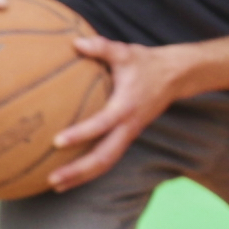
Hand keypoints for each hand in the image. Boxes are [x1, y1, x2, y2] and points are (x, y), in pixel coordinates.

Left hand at [42, 37, 188, 188]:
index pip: (102, 123)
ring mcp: (128, 134)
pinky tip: (70, 176)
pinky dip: (89, 171)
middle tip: (53, 180)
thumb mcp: (125, 51)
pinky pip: (108, 158)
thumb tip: (75, 43)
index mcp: (127, 106)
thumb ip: (101, 47)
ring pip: (106, 163)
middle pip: (105, 157)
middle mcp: (128, 126)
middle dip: (78, 171)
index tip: (57, 141)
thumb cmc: (146, 63)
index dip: (81, 133)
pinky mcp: (127, 137)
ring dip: (82, 176)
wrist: (176, 76)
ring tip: (56, 185)